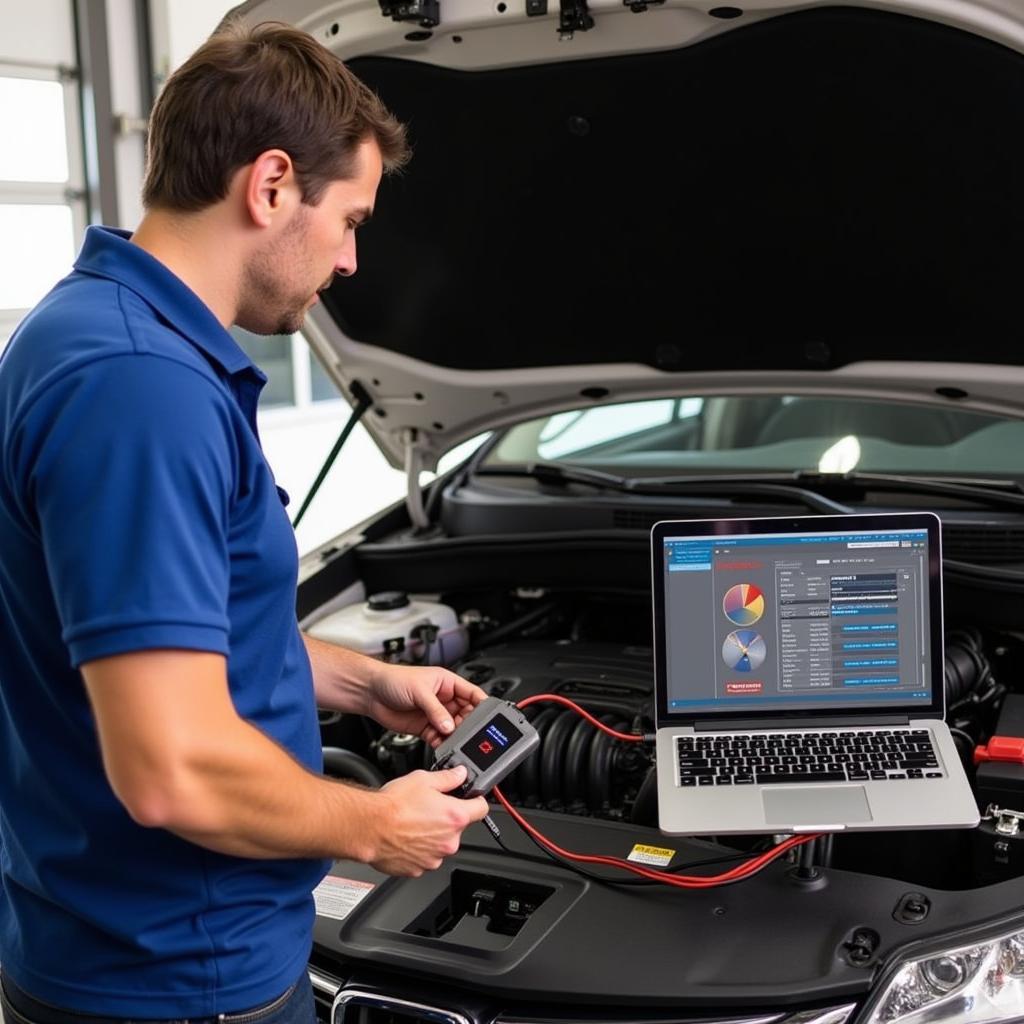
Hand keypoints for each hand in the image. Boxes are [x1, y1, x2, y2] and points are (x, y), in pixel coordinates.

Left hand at [365, 662, 486, 745]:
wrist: (370, 692)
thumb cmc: (393, 679)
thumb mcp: (419, 691)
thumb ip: (435, 710)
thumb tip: (449, 726)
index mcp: (448, 683)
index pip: (472, 694)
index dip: (482, 705)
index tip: (489, 718)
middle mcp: (444, 699)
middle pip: (466, 715)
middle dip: (469, 726)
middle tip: (470, 735)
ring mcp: (435, 714)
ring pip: (453, 729)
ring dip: (456, 737)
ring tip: (456, 743)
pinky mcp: (425, 728)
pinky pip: (439, 739)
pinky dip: (443, 745)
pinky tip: (443, 747)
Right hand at [370, 766, 488, 874]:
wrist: (369, 827)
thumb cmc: (393, 806)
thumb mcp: (423, 779)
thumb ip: (448, 777)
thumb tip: (459, 774)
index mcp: (455, 816)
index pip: (482, 808)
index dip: (476, 800)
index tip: (470, 798)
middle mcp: (449, 841)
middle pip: (458, 827)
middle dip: (447, 818)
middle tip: (428, 807)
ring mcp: (435, 858)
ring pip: (441, 843)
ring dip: (432, 834)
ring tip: (413, 822)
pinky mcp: (419, 869)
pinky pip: (425, 857)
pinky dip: (419, 848)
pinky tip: (406, 836)